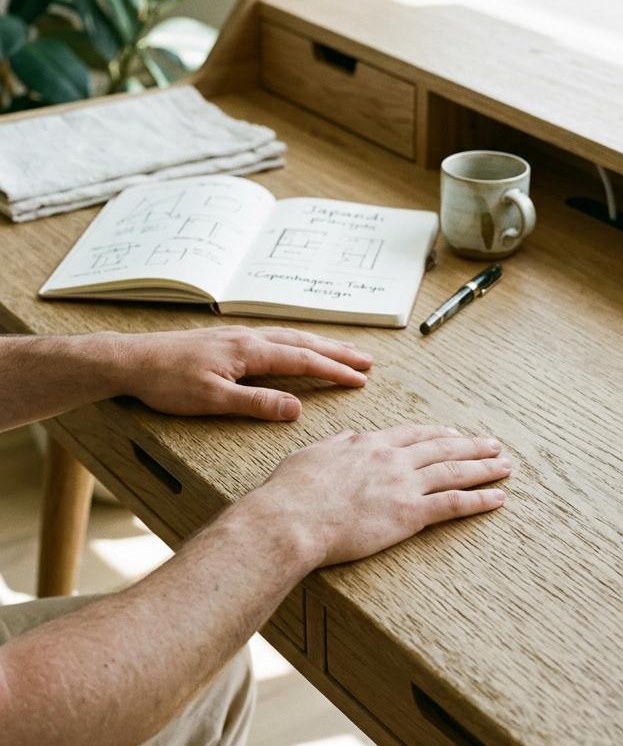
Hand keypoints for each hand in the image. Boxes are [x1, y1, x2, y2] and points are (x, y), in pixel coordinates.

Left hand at [110, 326, 372, 419]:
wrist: (131, 361)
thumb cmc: (166, 382)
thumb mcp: (212, 401)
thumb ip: (257, 404)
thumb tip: (297, 408)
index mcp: (249, 351)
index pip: (303, 361)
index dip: (334, 371)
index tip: (360, 379)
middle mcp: (249, 338)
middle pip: (304, 343)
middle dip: (338, 352)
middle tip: (367, 361)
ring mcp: (239, 336)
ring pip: (291, 337)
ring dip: (321, 345)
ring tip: (344, 352)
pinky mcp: (229, 341)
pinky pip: (276, 337)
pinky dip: (299, 342)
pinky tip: (299, 347)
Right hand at [253, 424, 511, 567]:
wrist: (292, 518)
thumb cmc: (293, 492)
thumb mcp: (313, 454)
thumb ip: (337, 445)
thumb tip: (350, 439)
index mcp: (369, 443)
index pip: (413, 434)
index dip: (437, 434)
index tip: (453, 433)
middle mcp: (393, 458)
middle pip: (442, 447)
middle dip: (472, 445)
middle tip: (493, 445)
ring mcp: (404, 484)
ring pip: (455, 471)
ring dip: (484, 468)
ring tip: (505, 467)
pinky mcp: (410, 513)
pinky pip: (454, 503)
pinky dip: (479, 499)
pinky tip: (498, 498)